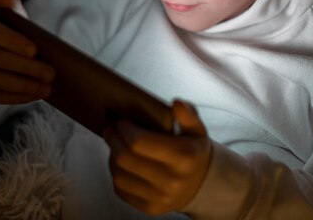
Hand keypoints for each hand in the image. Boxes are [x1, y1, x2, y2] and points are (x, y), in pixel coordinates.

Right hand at [0, 0, 54, 103]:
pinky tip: (35, 95)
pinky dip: (16, 96)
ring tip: (46, 88)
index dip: (12, 41)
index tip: (35, 50)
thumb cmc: (6, 30)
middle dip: (25, 67)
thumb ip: (11, 7)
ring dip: (23, 85)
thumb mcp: (9, 17)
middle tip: (51, 73)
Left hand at [104, 100, 211, 214]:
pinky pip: (121, 190)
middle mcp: (172, 180)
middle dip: (113, 140)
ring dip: (112, 157)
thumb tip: (176, 103)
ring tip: (114, 145)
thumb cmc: (194, 152)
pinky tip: (119, 163)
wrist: (202, 185)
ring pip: (120, 175)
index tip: (121, 121)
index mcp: (184, 156)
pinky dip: (116, 174)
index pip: (140, 141)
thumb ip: (188, 115)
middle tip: (110, 129)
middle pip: (126, 158)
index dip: (124, 129)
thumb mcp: (197, 130)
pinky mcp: (151, 208)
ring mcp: (161, 197)